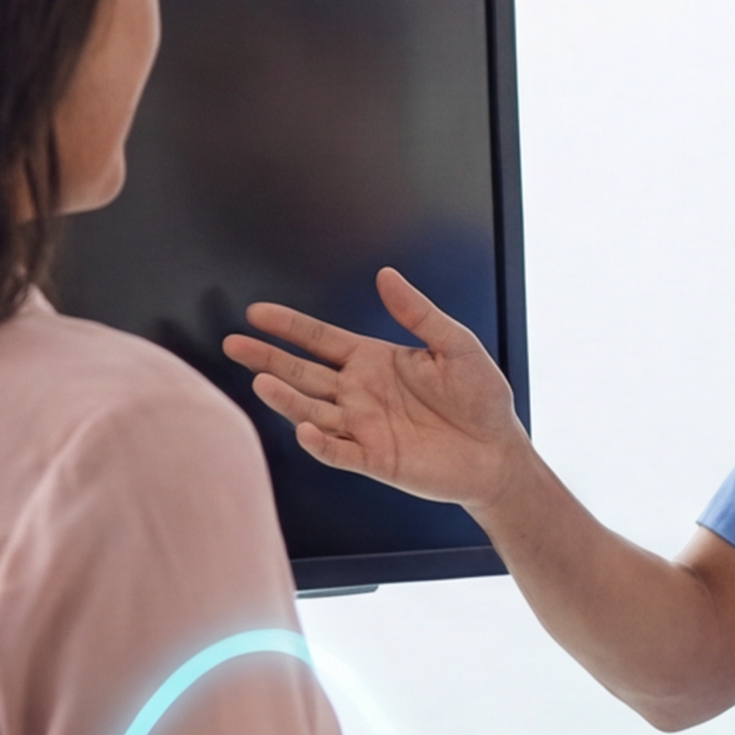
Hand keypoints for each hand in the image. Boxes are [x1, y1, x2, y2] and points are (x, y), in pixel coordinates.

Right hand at [228, 271, 534, 509]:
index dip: (289, 327)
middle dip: (268, 358)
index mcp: (374, 362)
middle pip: (303, 373)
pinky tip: (303, 429)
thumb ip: (419, 314)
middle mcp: (359, 393)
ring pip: (312, 410)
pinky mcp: (373, 459)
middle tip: (234, 343)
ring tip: (262, 382)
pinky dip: (319, 443)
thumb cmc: (481, 398)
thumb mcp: (457, 346)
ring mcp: (362, 427)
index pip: (321, 340)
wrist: (500, 452)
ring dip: (286, 399)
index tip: (256, 313)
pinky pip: (338, 451)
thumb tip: (387, 276)